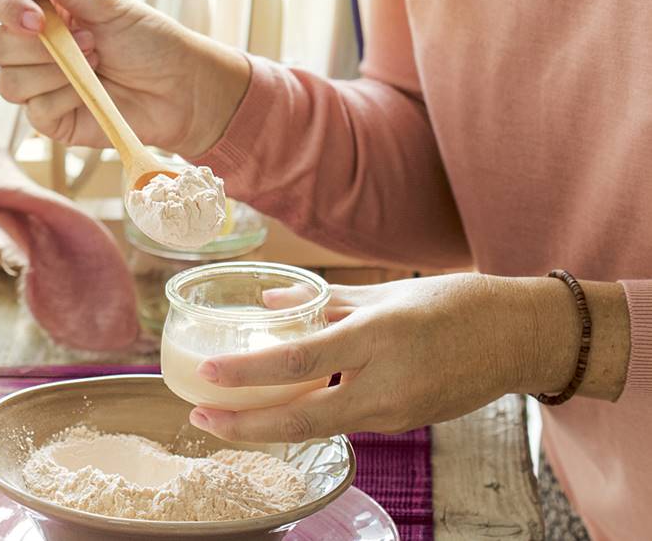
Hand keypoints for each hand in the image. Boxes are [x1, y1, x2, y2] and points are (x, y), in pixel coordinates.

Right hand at [0, 0, 249, 156]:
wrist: (180, 86)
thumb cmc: (147, 40)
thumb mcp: (108, 1)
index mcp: (37, 10)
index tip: (36, 15)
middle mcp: (29, 47)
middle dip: (38, 45)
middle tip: (89, 39)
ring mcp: (37, 85)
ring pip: (8, 81)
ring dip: (54, 70)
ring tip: (97, 61)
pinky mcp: (49, 120)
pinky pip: (34, 110)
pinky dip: (65, 96)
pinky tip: (93, 89)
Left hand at [187, 273, 588, 442]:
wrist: (517, 339)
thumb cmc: (455, 304)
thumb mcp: (387, 292)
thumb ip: (326, 301)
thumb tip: (273, 303)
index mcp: (380, 337)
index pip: (300, 361)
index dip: (249, 372)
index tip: (208, 375)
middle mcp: (386, 384)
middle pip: (301, 418)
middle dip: (245, 425)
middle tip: (199, 416)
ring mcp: (397, 412)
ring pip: (320, 425)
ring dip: (272, 425)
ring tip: (228, 413)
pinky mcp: (403, 424)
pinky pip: (345, 422)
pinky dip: (308, 417)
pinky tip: (283, 406)